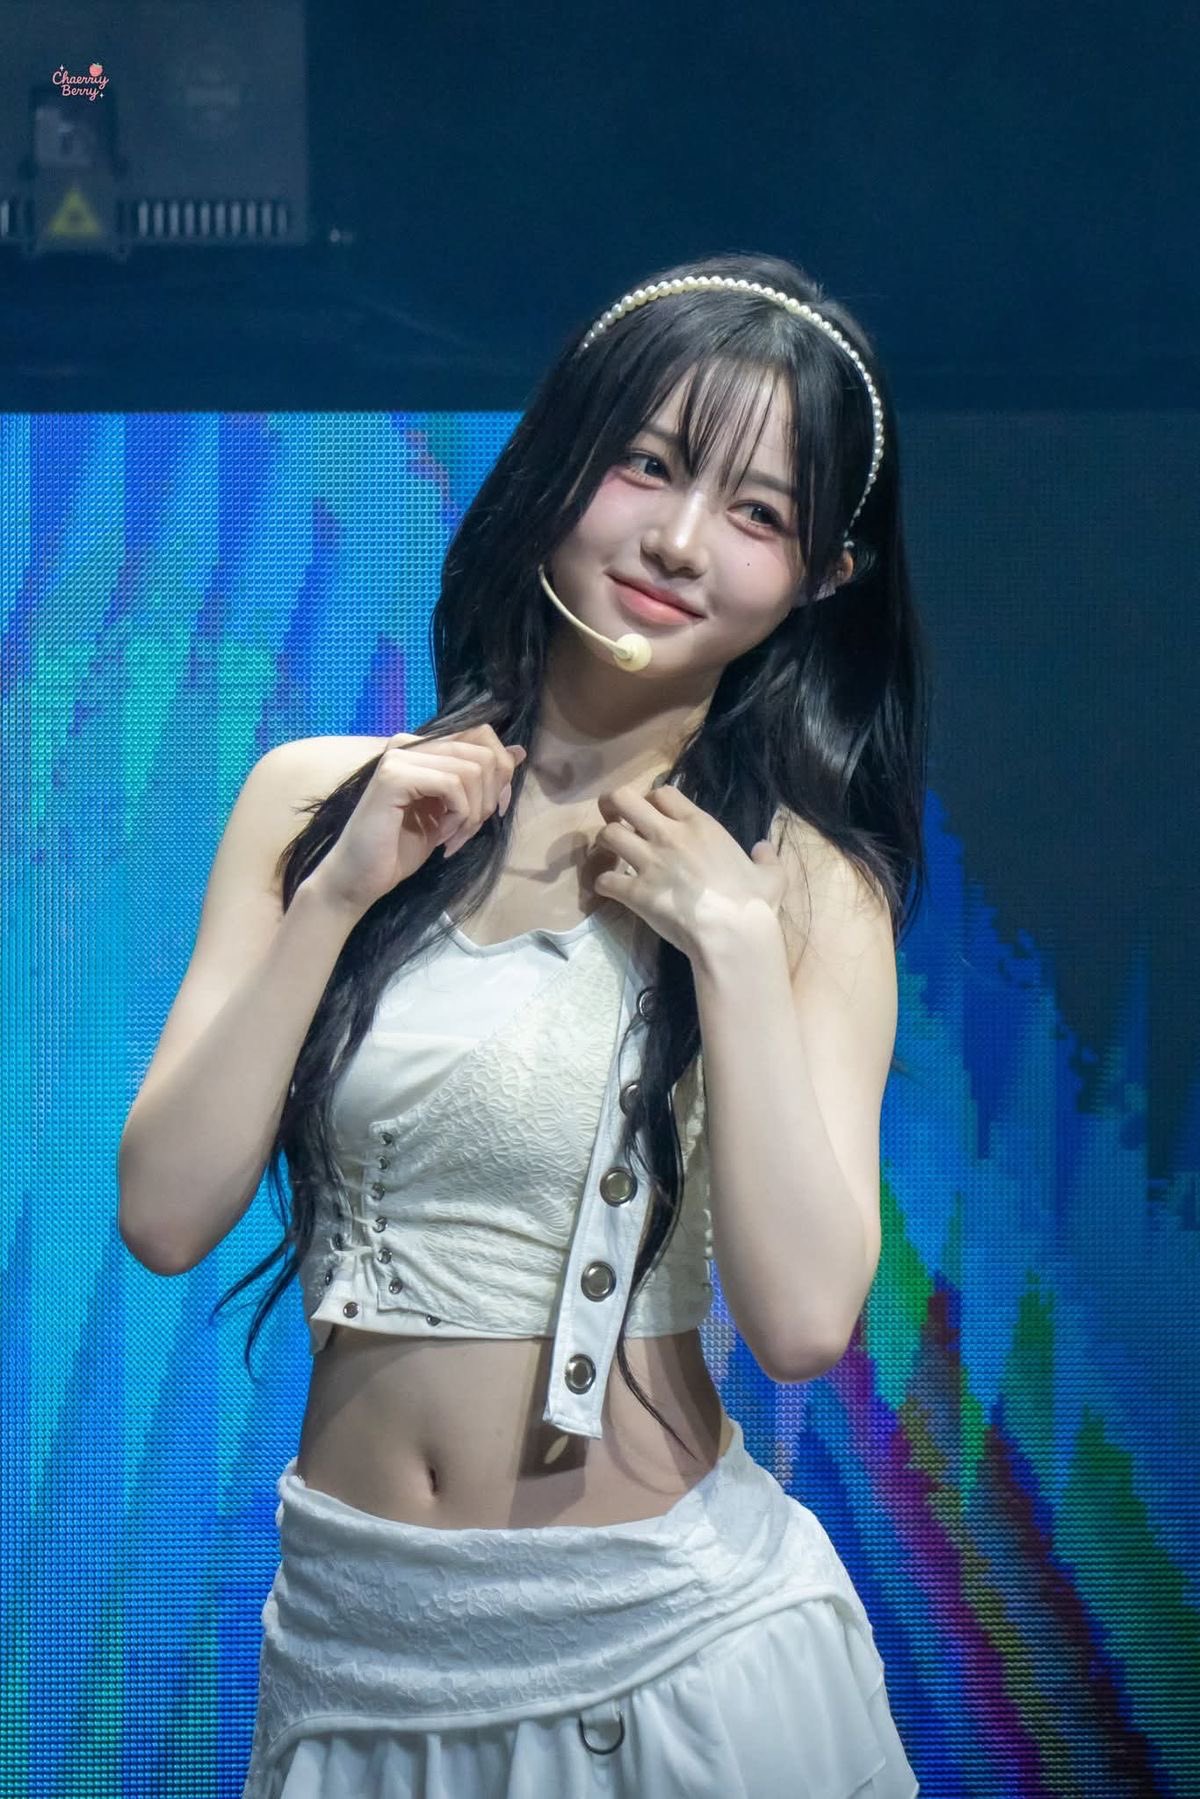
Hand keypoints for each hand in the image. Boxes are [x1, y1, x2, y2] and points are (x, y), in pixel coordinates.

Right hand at [303, 725, 526, 919]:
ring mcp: (399, 757)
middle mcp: (410, 743)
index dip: (500, 774)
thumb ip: (481, 780)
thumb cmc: (401, 849)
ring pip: (472, 770)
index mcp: (423, 747)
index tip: (490, 812)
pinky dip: (459, 815)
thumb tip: (519, 751)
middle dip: (489, 798)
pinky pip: (453, 784)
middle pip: (483, 753)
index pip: (482, 737)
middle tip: (468, 830)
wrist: (359, 879)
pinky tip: (441, 836)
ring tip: (453, 837)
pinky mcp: (394, 776)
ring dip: (473, 813)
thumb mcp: (454, 811)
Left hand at [588, 783, 785, 959]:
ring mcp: (649, 863)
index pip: (662, 792)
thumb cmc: (753, 903)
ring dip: (605, 844)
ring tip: (611, 854)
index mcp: (699, 825)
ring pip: (607, 834)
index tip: (652, 814)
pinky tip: (610, 890)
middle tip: (615, 819)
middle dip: (613, 806)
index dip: (651, 799)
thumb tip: (763, 849)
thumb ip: (766, 858)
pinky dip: (604, 884)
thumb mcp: (771, 875)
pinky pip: (605, 880)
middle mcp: (668, 836)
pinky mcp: (636, 892)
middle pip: (623, 799)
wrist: (733, 934)